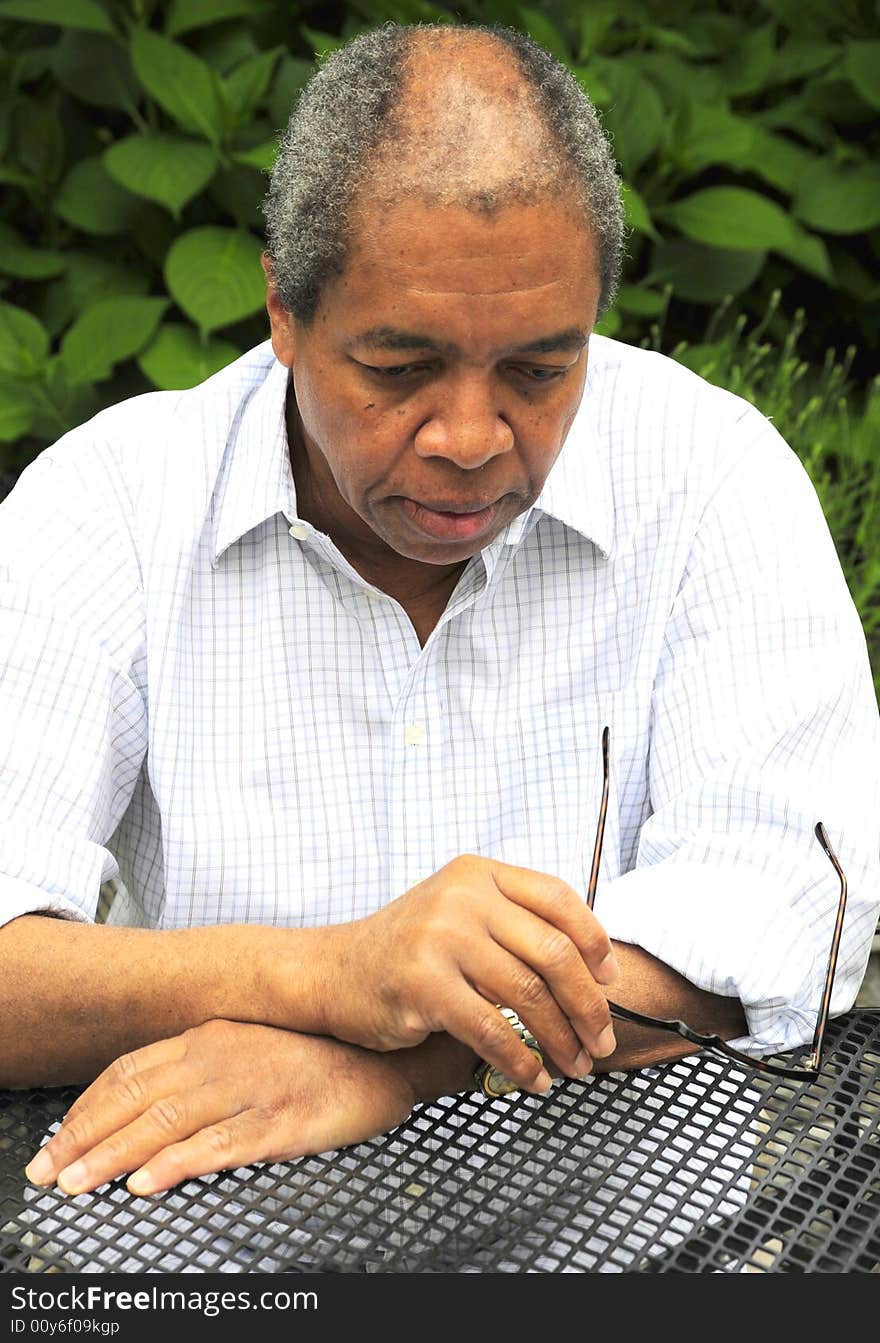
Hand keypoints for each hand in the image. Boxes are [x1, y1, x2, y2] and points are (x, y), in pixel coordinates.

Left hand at [24, 1020, 414, 1197]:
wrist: (387, 1057)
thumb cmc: (317, 1058)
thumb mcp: (249, 1049)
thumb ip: (200, 1068)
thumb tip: (144, 1105)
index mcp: (212, 1036)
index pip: (130, 1072)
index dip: (86, 1109)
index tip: (56, 1142)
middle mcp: (224, 1056)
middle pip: (137, 1097)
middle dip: (83, 1138)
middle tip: (48, 1172)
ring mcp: (253, 1087)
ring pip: (167, 1122)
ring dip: (114, 1155)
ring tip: (78, 1184)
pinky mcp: (283, 1121)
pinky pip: (220, 1144)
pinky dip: (178, 1163)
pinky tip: (148, 1182)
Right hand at [324, 854, 619, 1092]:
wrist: (331, 972)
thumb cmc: (406, 951)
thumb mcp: (458, 913)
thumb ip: (511, 924)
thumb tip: (592, 968)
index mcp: (478, 874)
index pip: (557, 897)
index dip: (594, 941)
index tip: (610, 980)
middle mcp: (462, 897)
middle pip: (553, 951)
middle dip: (589, 1004)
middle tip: (603, 1040)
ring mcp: (441, 938)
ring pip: (528, 995)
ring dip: (562, 1040)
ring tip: (575, 1065)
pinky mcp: (423, 985)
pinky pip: (492, 1030)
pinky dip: (522, 1062)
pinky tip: (534, 1079)